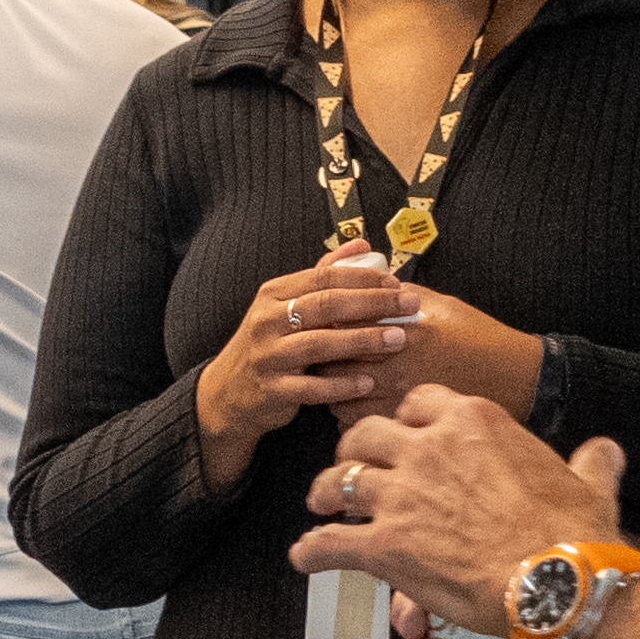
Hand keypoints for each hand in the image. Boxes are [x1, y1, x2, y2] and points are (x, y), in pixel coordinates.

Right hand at [192, 248, 419, 493]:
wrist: (229, 392)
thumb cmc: (270, 344)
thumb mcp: (286, 305)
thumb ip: (323, 275)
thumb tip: (361, 246)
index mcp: (273, 294)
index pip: (324, 276)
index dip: (363, 277)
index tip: (396, 281)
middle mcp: (267, 321)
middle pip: (326, 304)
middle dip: (374, 303)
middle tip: (409, 304)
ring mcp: (268, 356)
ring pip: (320, 344)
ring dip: (364, 340)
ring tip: (398, 339)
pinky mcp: (272, 389)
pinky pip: (312, 388)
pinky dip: (342, 385)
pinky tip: (369, 382)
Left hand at [289, 398, 625, 634]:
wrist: (559, 582)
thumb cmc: (576, 535)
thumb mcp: (590, 485)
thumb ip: (592, 463)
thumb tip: (607, 451)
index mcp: (474, 421)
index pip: (419, 401)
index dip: (405, 420)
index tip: (403, 436)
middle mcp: (428, 447)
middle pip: (366, 433)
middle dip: (354, 450)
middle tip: (354, 469)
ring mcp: (402, 495)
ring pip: (340, 478)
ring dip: (326, 492)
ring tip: (321, 504)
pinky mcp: (385, 544)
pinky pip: (330, 541)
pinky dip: (312, 550)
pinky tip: (305, 557)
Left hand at [324, 276, 543, 428]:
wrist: (517, 378)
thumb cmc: (479, 338)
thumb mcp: (440, 304)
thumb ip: (397, 294)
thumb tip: (364, 282)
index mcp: (403, 329)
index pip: (341, 324)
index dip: (326, 322)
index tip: (325, 321)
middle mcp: (398, 365)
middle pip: (331, 361)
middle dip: (321, 356)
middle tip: (320, 350)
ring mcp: (400, 399)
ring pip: (337, 396)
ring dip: (330, 386)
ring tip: (336, 377)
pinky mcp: (405, 424)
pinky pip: (355, 423)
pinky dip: (346, 412)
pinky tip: (355, 401)